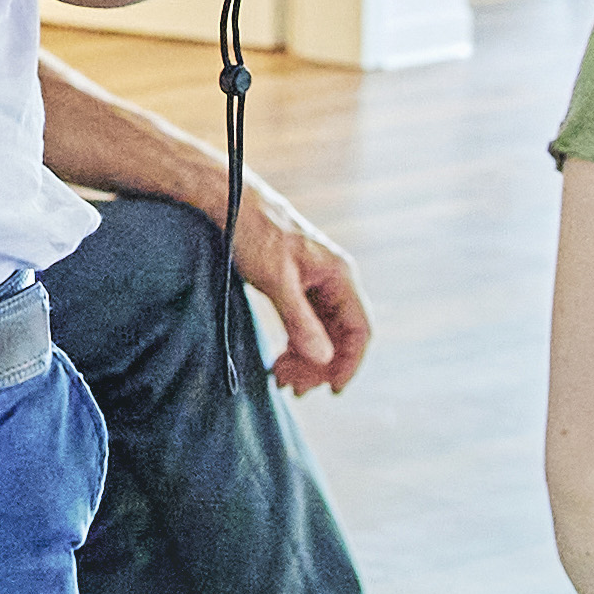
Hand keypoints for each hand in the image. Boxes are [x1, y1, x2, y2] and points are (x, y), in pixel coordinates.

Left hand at [215, 186, 370, 395]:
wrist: (233, 203)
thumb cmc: (256, 234)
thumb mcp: (277, 280)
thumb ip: (299, 320)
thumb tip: (322, 357)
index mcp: (340, 276)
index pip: (360, 329)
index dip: (350, 362)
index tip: (332, 390)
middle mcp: (335, 281)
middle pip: (341, 336)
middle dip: (321, 366)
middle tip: (295, 389)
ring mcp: (318, 285)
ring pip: (324, 333)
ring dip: (307, 360)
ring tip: (283, 381)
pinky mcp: (300, 288)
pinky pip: (308, 325)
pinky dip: (296, 346)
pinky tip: (280, 362)